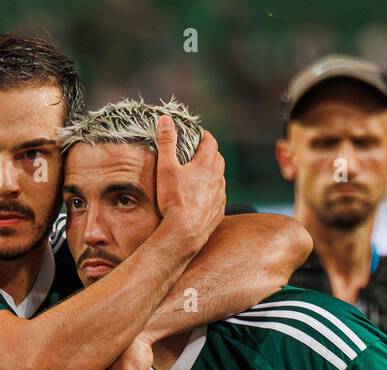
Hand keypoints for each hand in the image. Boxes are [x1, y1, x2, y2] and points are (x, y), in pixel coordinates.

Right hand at [153, 116, 225, 251]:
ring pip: (219, 178)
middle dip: (208, 153)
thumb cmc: (174, 200)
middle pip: (217, 158)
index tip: (196, 134)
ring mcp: (220, 195)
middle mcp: (218, 178)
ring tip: (197, 176)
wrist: (184, 232)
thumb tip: (166, 120)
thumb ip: (167, 142)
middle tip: (196, 153)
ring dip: (211, 174)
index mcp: (206, 164)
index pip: (210, 142)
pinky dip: (211, 192)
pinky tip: (201, 198)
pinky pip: (218, 197)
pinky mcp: (219, 211)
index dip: (203, 135)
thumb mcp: (166, 168)